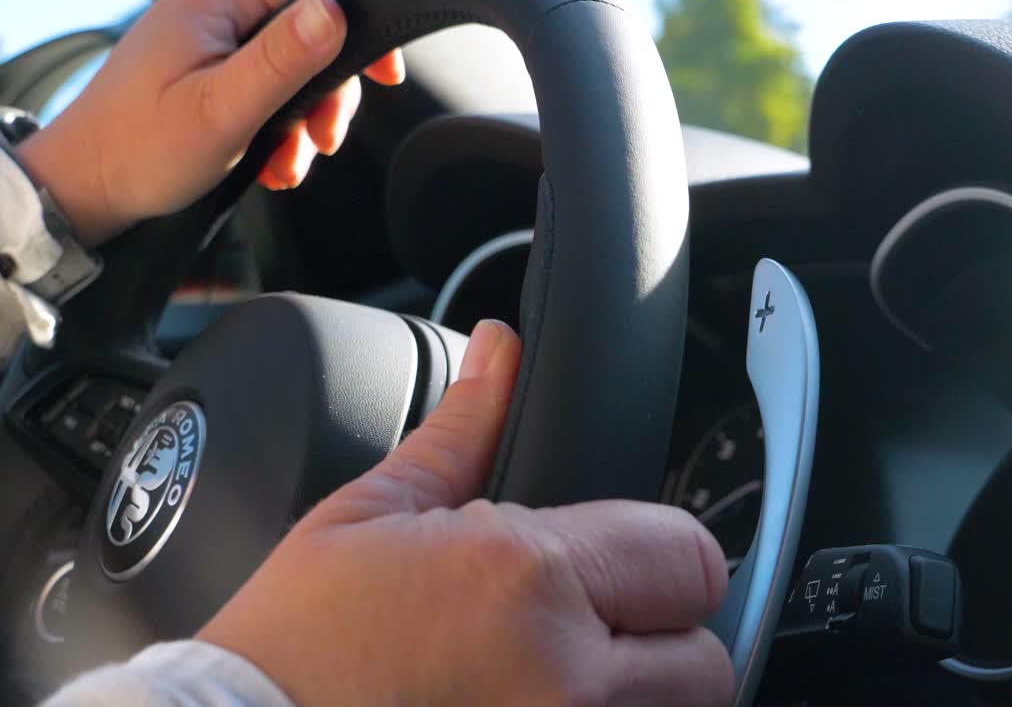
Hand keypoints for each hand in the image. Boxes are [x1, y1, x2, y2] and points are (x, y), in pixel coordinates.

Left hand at [15, 0, 403, 246]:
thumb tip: (333, 10)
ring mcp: (209, 45)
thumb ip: (281, 59)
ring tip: (289, 163)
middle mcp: (213, 14)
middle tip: (323, 140)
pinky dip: (279, 130)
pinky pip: (265, 91)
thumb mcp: (222, 109)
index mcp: (214, 2)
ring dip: (303, 121)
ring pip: (291, 69)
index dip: (355, 28)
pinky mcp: (207, 75)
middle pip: (307, 34)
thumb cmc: (139, 151)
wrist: (83, 189)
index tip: (384, 73)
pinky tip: (270, 162)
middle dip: (327, 93)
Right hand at [197, 320, 735, 705]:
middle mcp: (568, 680)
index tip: (618, 563)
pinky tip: (540, 705)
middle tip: (589, 628)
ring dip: (646, 693)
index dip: (658, 553)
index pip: (691, 554)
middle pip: (709, 653)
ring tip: (563, 676)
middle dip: (661, 634)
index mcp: (527, 578)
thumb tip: (499, 349)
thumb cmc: (294, 649)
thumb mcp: (371, 515)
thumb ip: (464, 428)